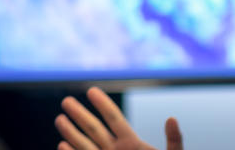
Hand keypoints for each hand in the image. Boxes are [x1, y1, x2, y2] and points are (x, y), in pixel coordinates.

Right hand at [55, 86, 182, 149]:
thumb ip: (174, 140)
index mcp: (131, 143)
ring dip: (71, 133)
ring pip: (84, 145)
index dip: (103, 104)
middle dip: (80, 114)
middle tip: (66, 100)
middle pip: (94, 128)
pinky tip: (62, 146)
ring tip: (60, 119)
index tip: (91, 90)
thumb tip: (172, 118)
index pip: (114, 118)